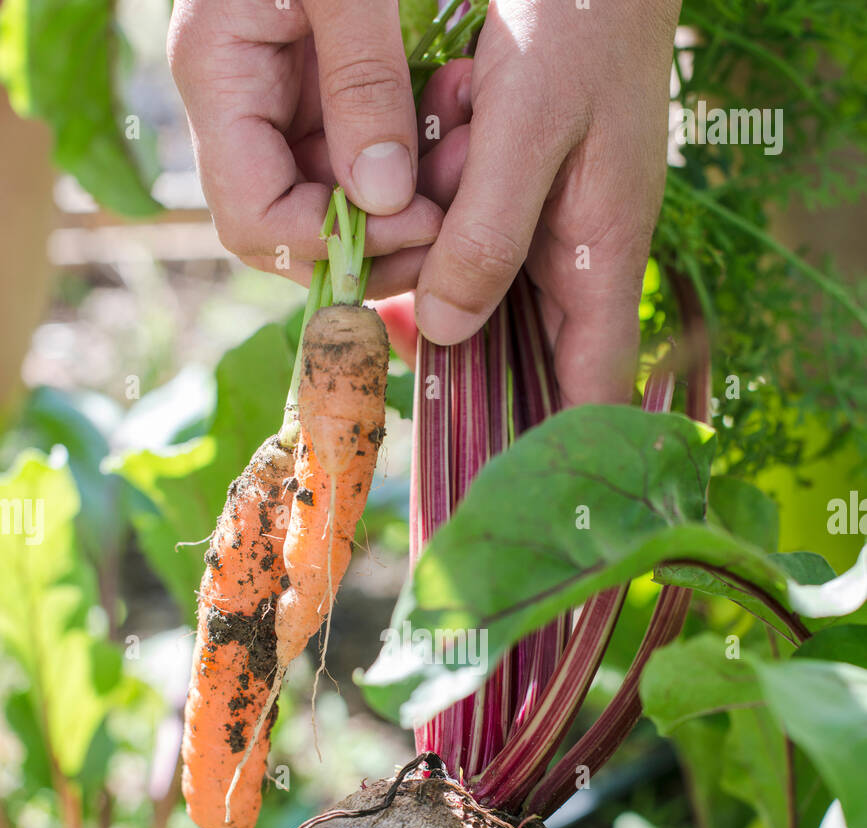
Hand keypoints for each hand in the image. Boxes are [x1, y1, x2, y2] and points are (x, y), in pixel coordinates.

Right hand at [167, 0, 444, 296]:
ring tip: (467, 166)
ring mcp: (276, 100)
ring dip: (404, 206)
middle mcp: (238, 104)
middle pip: (293, 229)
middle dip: (374, 243)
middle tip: (450, 225)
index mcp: (216, 75)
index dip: (332, 244)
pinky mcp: (318, 86)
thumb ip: (362, 80)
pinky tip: (456, 137)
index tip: (418, 224)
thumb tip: (385, 198)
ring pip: (335, 199)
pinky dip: (413, 164)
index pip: (254, 218)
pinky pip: (362, 156)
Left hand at [413, 0, 680, 405]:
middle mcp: (576, 260)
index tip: (495, 492)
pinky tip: (400, 203)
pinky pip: (464, 244)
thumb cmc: (581, 20)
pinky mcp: (515, 199)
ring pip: (476, 298)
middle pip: (518, 355)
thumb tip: (442, 331)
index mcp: (603, 257)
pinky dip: (427, 233)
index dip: (551, 445)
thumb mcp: (530, 122)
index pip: (592, 388)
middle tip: (387, 338)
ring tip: (411, 222)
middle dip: (456, 352)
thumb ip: (489, 233)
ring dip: (429, 276)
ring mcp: (546, 231)